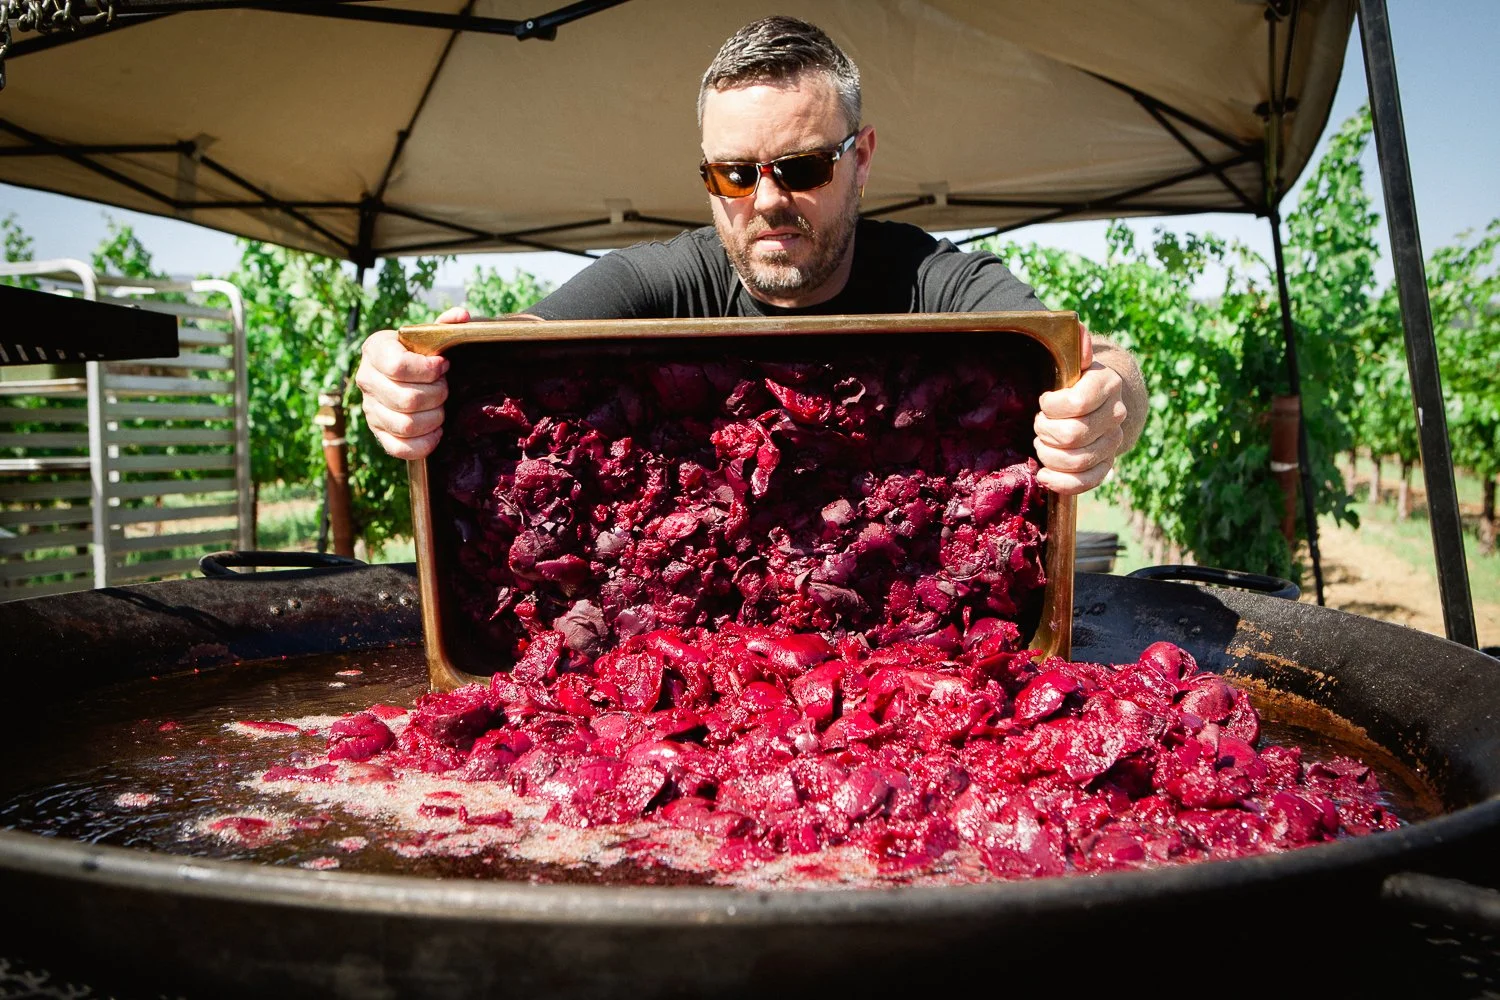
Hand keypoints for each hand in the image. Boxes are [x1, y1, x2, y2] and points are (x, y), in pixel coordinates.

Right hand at [356, 305, 467, 459]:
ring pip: (406, 425)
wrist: (404, 374)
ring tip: (441, 408)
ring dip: (434, 418)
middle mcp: (366, 379)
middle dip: (437, 395)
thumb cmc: (420, 353)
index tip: (443, 365)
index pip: (398, 366)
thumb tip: (462, 316)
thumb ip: (445, 325)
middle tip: (445, 388)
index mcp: (375, 350)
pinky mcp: (379, 433)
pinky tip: (436, 431)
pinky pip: (400, 448)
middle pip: (407, 399)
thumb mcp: (429, 335)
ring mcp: (370, 409)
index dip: (428, 370)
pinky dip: (425, 443)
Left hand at [1033, 327, 1127, 494]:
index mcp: (1108, 384)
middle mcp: (1116, 414)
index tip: (1044, 402)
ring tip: (1041, 442)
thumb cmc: (1073, 378)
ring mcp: (1113, 441)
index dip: (1052, 406)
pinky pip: (1087, 481)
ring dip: (1048, 454)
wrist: (1096, 399)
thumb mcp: (1071, 355)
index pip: (1077, 403)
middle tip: (1039, 424)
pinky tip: (1044, 474)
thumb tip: (1079, 332)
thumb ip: (1074, 341)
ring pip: (1076, 460)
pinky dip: (1061, 482)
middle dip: (1045, 431)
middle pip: (1073, 435)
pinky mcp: (1106, 464)